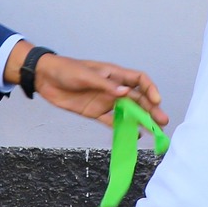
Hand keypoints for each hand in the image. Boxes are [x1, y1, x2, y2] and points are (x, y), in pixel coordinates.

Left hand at [7, 42, 166, 128]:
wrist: (45, 78)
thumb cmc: (65, 70)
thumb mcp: (85, 75)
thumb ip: (105, 85)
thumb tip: (125, 93)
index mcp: (113, 74)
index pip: (139, 80)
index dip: (150, 89)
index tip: (156, 101)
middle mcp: (113, 88)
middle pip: (137, 98)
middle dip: (151, 109)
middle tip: (162, 122)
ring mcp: (105, 101)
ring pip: (128, 111)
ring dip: (141, 120)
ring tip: (154, 131)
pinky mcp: (95, 112)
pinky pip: (112, 122)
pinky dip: (123, 129)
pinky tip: (133, 136)